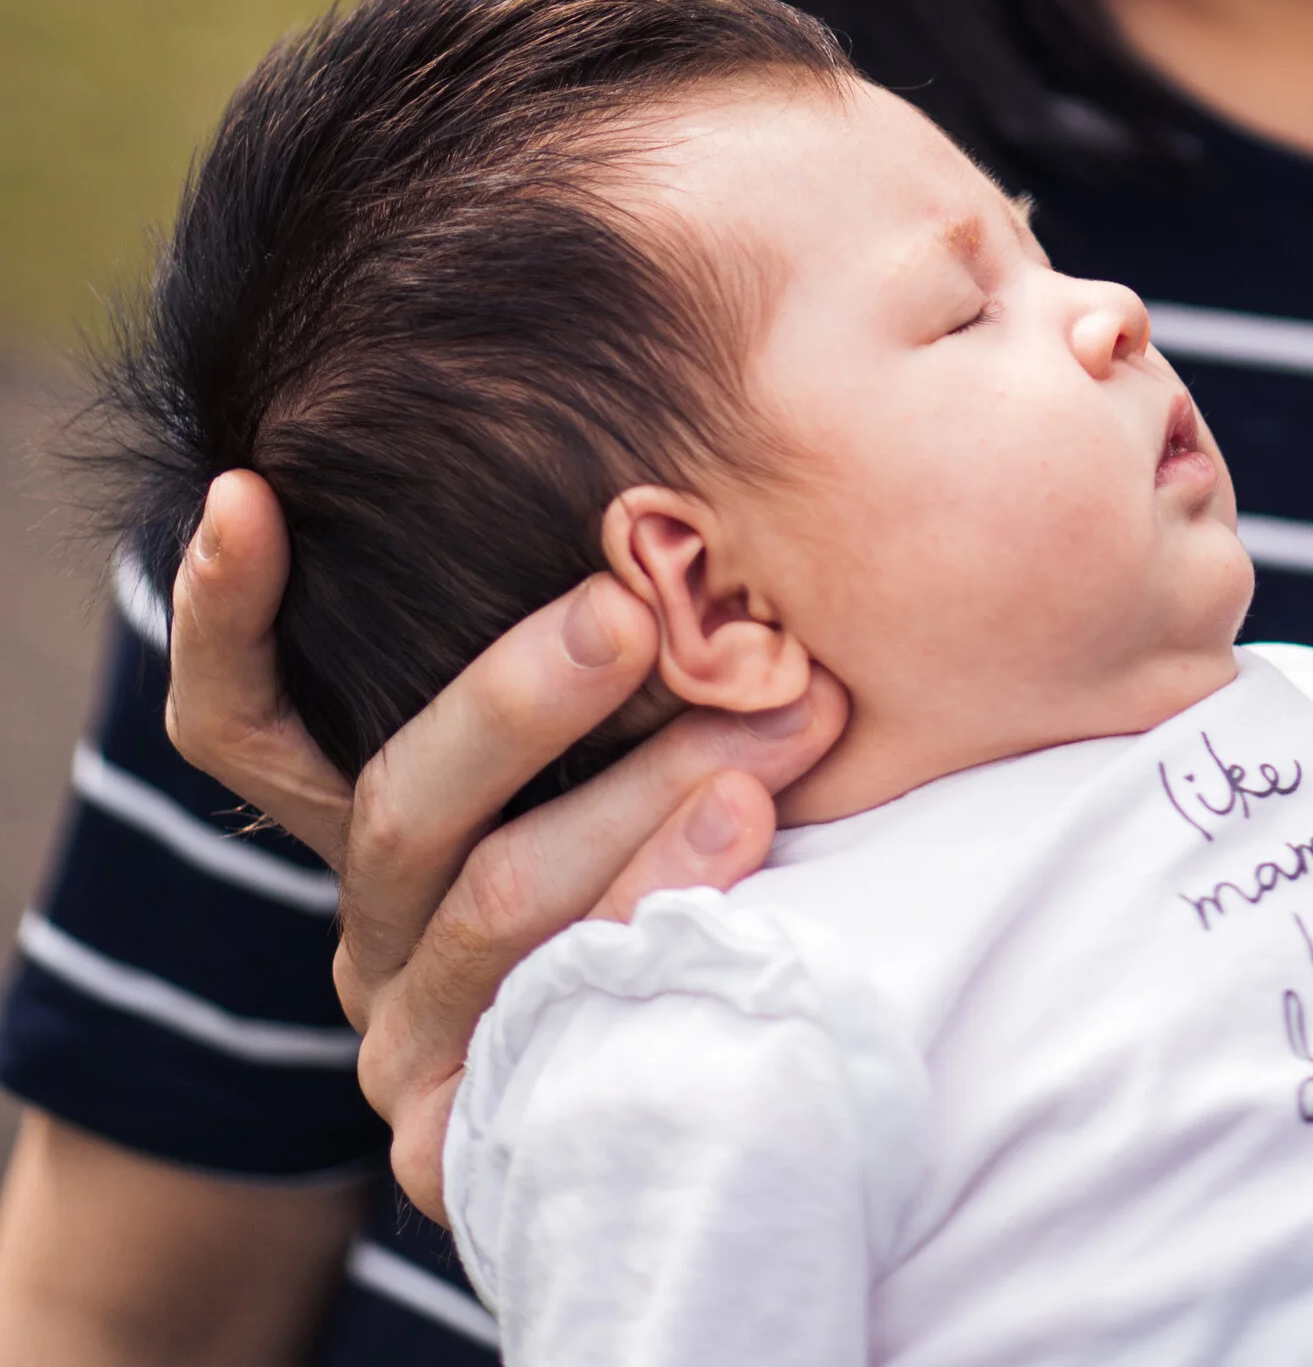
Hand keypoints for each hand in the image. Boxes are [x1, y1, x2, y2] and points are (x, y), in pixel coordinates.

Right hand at [167, 469, 847, 1222]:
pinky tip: (747, 895)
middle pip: (401, 804)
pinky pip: (562, 1026)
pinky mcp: (468, 1147)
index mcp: (377, 823)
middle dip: (521, 700)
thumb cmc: (695, 842)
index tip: (252, 495)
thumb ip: (600, 636)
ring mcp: (412, 1040)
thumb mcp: (620, 739)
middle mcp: (374, 925)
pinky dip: (656, 938)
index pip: (240, 720)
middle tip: (633, 614)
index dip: (224, 614)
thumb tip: (635, 488)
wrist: (724, 1086)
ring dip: (645, 814)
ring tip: (765, 755)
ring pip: (501, 905)